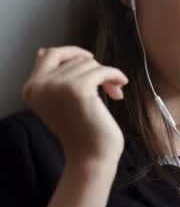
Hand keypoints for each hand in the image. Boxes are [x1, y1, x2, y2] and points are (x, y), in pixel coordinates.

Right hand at [21, 46, 128, 165]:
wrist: (91, 156)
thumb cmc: (82, 130)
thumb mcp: (57, 101)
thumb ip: (51, 78)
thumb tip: (43, 50)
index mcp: (31, 88)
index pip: (47, 54)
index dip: (71, 53)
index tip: (90, 60)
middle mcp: (39, 85)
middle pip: (73, 58)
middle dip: (93, 66)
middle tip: (106, 80)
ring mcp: (57, 86)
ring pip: (90, 64)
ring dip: (107, 76)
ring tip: (112, 94)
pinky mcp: (78, 89)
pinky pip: (104, 70)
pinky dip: (116, 76)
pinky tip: (120, 88)